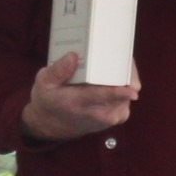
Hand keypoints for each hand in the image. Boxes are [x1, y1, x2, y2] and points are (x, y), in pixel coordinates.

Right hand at [21, 52, 140, 140]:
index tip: (131, 90)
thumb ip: (57, 70)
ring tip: (116, 59)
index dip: (118, 93)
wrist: (53, 124)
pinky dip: (126, 83)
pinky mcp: (119, 116)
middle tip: (120, 51)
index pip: (102, 99)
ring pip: (130, 92)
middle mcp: (99, 113)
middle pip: (124, 93)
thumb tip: (73, 56)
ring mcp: (111, 116)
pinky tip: (116, 72)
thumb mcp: (44, 83)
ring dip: (126, 75)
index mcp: (79, 104)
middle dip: (125, 71)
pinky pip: (129, 96)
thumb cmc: (49, 99)